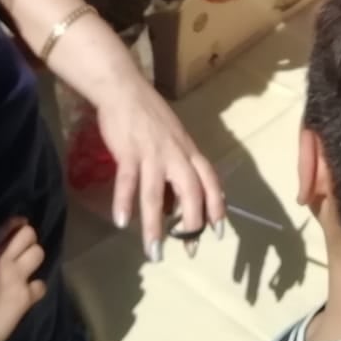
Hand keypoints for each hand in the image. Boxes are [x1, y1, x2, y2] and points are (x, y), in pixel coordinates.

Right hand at [0, 218, 46, 340]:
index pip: (10, 225)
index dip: (15, 225)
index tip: (15, 228)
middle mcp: (5, 260)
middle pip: (30, 234)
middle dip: (27, 241)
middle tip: (20, 250)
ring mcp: (17, 278)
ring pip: (40, 254)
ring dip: (33, 261)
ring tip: (26, 268)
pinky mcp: (25, 298)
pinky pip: (41, 286)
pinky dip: (36, 290)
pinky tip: (28, 294)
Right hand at [93, 72, 224, 257]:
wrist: (124, 89)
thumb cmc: (148, 114)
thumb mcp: (172, 139)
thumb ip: (176, 167)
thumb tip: (173, 203)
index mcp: (188, 150)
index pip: (210, 180)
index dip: (217, 206)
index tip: (219, 231)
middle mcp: (175, 154)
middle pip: (191, 192)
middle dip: (192, 224)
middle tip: (189, 250)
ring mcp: (151, 153)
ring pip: (155, 194)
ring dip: (154, 226)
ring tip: (154, 252)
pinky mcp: (128, 151)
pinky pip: (127, 181)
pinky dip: (124, 202)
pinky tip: (121, 222)